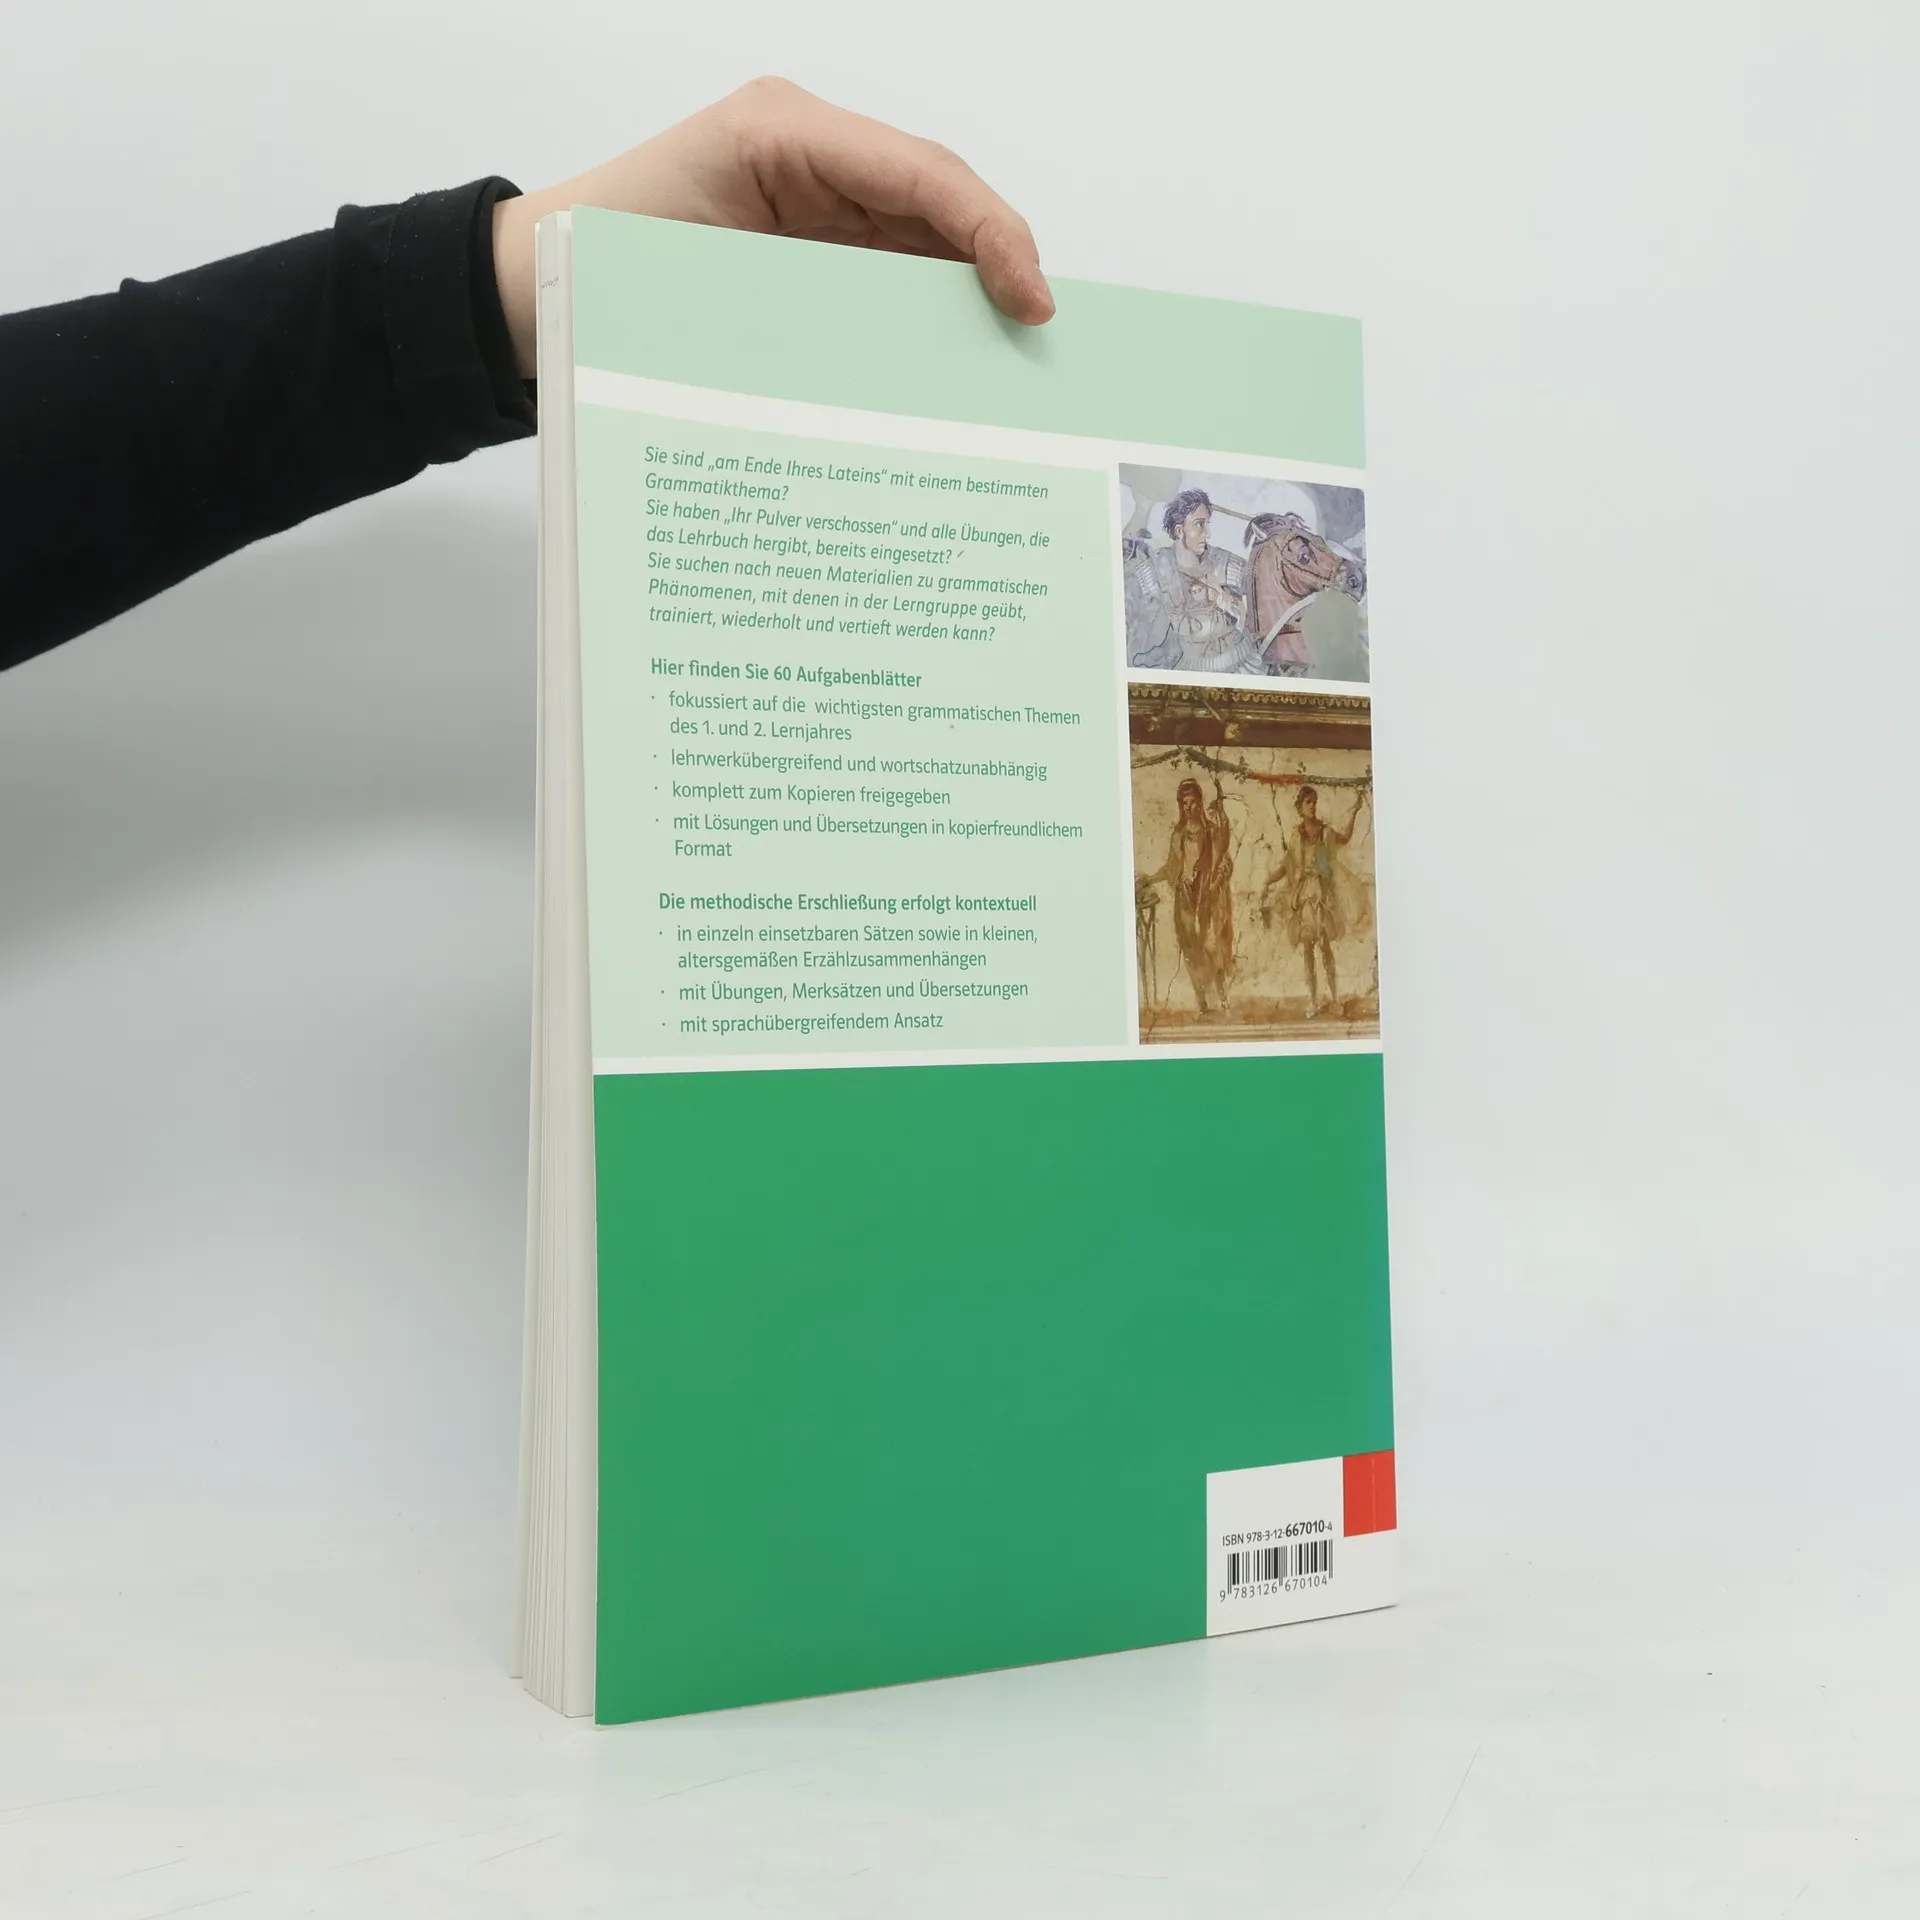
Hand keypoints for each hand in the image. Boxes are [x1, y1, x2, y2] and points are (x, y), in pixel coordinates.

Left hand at [491, 77, 1053, 375]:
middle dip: (994, 271)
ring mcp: (815, 201)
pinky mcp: (811, 252)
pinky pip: (886, 282)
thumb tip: (910, 353)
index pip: (922, 171)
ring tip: (1003, 373)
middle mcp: (811, 155)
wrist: (534, 292)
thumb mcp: (707, 276)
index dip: (991, 232)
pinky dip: (922, 328)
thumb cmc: (603, 265)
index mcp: (785, 130)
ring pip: (922, 249)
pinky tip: (948, 378)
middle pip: (939, 206)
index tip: (1030, 300)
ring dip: (963, 309)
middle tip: (1037, 349)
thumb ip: (815, 297)